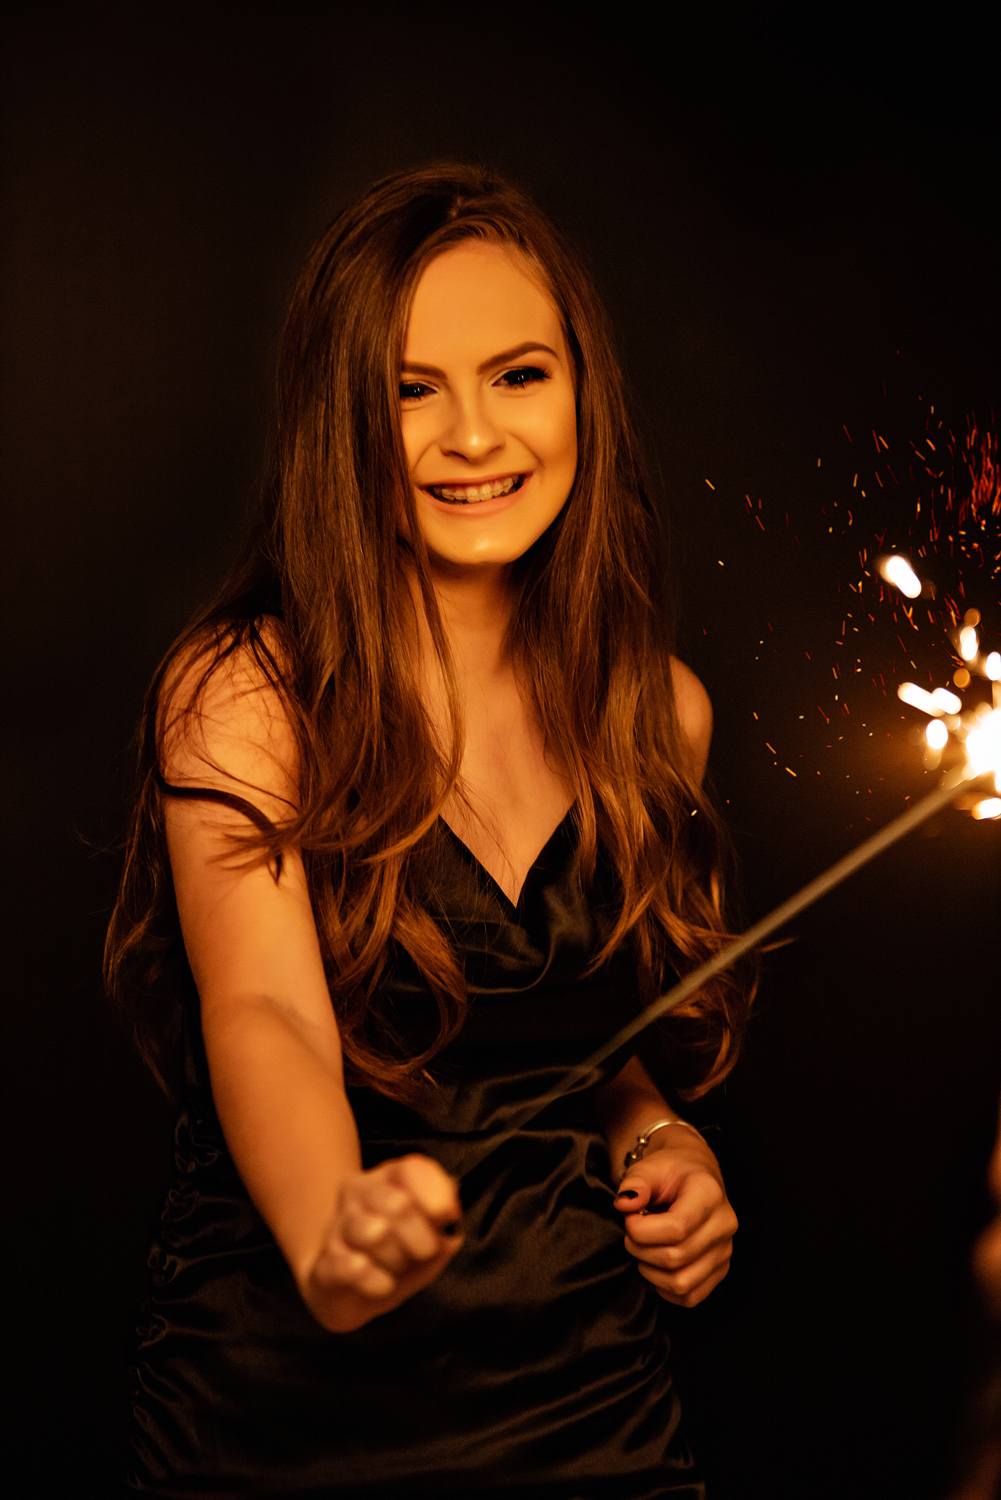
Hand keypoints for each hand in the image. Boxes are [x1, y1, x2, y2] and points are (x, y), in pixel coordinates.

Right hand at [302, 1154, 462, 1331]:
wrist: (350, 1291)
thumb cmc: (398, 1254)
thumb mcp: (431, 1233)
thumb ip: (444, 1219)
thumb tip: (446, 1215)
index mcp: (389, 1178)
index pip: (412, 1169)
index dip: (435, 1195)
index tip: (446, 1217)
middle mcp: (359, 1192)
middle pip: (398, 1204)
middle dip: (422, 1239)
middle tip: (424, 1253)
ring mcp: (338, 1226)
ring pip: (375, 1234)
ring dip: (398, 1260)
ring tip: (399, 1268)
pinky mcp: (324, 1262)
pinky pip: (353, 1268)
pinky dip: (376, 1281)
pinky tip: (383, 1284)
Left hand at [613, 1136, 735, 1306]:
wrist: (692, 1176)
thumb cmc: (670, 1172)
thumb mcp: (649, 1167)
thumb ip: (635, 1183)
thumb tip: (624, 1205)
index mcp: (710, 1194)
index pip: (677, 1228)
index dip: (643, 1230)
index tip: (629, 1219)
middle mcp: (724, 1224)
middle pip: (677, 1257)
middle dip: (642, 1250)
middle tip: (632, 1235)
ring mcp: (725, 1251)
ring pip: (682, 1283)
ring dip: (651, 1272)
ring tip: (644, 1250)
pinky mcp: (720, 1270)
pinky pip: (690, 1296)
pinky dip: (666, 1289)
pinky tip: (656, 1266)